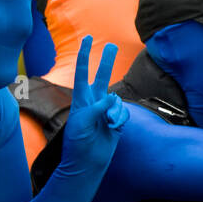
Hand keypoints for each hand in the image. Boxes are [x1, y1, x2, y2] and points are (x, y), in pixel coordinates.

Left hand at [59, 36, 128, 174]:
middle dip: (107, 62)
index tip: (88, 40)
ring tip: (107, 125)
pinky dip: (120, 120)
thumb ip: (97, 107)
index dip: (86, 56)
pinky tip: (114, 128)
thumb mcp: (82, 122)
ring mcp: (107, 111)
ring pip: (117, 100)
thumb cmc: (78, 142)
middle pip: (102, 77)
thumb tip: (112, 97)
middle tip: (112, 45)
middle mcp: (94, 102)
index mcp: (81, 100)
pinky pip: (124, 113)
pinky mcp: (118, 121)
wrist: (88, 162)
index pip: (83, 73)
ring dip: (115, 112)